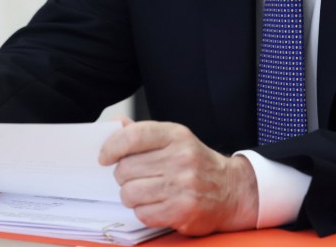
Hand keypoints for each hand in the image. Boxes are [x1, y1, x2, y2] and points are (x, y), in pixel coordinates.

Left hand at [98, 118, 258, 234]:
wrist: (231, 190)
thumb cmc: (197, 164)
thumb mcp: (175, 140)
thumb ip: (144, 133)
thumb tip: (115, 123)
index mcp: (176, 135)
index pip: (133, 136)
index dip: (112, 147)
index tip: (104, 157)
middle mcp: (181, 158)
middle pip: (125, 168)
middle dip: (124, 176)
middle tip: (135, 177)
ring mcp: (183, 185)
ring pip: (130, 193)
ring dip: (131, 196)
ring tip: (144, 193)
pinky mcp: (183, 210)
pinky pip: (143, 213)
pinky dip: (144, 211)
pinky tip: (157, 205)